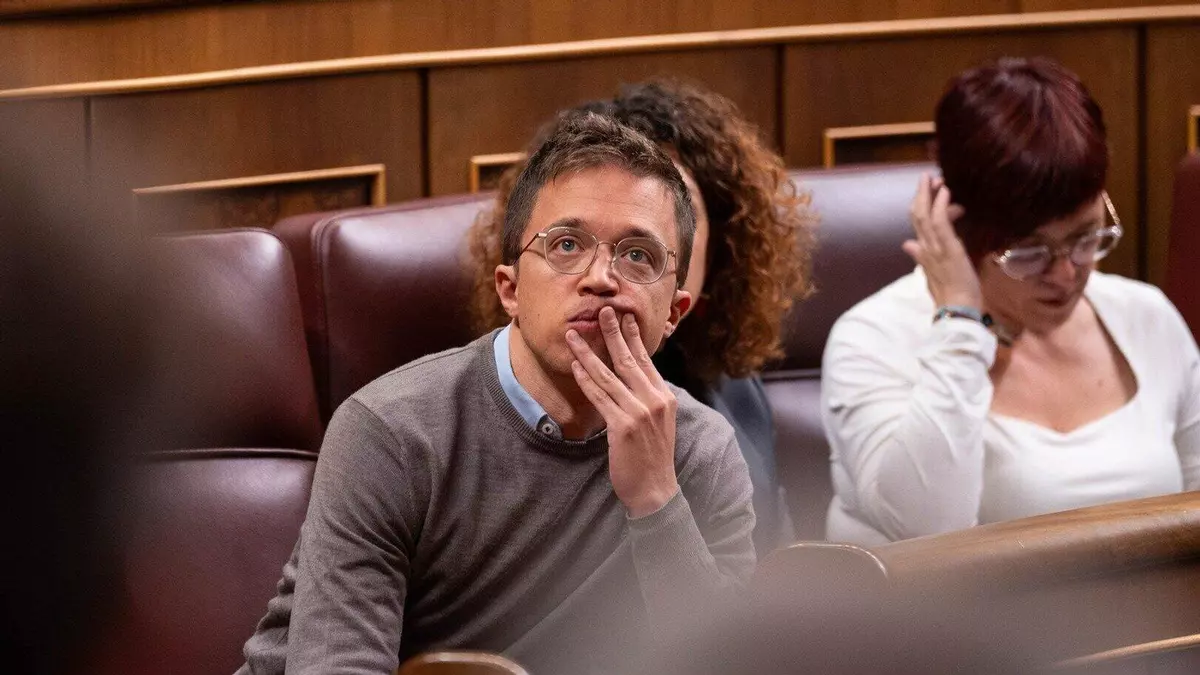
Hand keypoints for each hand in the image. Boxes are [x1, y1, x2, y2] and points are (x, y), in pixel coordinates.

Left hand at [566, 307, 678, 517]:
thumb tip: (635, 379)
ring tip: (574, 336)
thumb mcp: (659, 423)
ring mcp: (639, 412)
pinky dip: (586, 380)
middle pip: (629, 360)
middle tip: (601, 310)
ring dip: (588, 353)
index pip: (646, 360)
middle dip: (613, 333)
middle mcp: (655, 400)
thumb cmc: (652, 458)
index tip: (625, 316)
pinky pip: (600, 397)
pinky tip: (575, 366)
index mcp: (664, 397)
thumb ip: (649, 399)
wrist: (655, 490)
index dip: (634, 336)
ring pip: (609, 375)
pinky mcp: (622, 426)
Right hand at [903, 173, 981, 309]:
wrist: (957, 309)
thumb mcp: (933, 273)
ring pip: (925, 216)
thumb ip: (920, 257)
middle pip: (917, 216)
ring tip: (934, 179)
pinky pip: (940, 223)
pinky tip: (944, 192)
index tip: (928, 192)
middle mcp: (925, 248)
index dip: (919, 206)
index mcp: (922, 253)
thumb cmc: (950, 294)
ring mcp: (935, 248)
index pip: (916, 225)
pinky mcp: (948, 248)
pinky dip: (940, 206)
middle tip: (926, 177)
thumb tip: (907, 244)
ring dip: (928, 195)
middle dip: (920, 195)